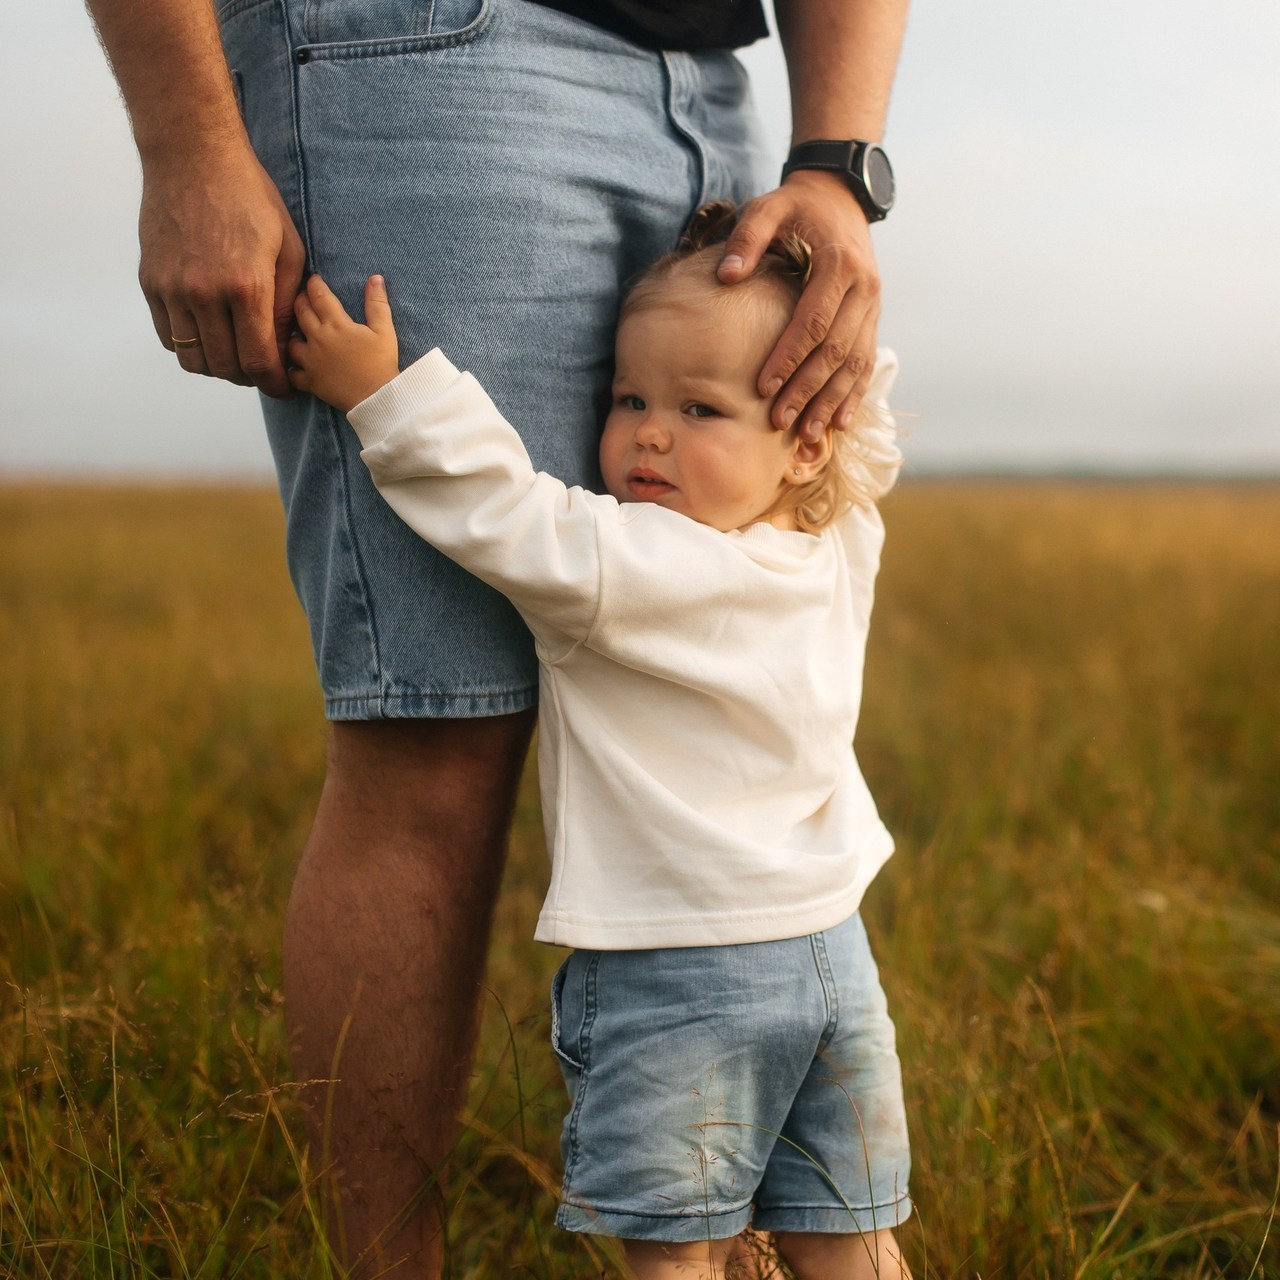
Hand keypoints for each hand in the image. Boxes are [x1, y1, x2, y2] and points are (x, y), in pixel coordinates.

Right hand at [140, 145, 305, 397]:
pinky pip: (169, 337)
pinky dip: (190, 346)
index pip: (258, 361)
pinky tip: (209, 334)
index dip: (275, 383)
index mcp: (246, 287)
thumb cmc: (250, 198)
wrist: (192, 157)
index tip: (284, 385)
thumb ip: (287, 304)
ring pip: (193, 359)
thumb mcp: (288, 249)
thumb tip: (286, 347)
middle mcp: (205, 294)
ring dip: (217, 366)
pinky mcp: (150, 282)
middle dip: (249, 378)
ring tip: (235, 354)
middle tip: (262, 370)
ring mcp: (172, 289)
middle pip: (225, 367)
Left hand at [288, 274, 400, 412]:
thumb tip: (375, 277)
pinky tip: (296, 365)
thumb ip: (377, 303)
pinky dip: (292, 368)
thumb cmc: (382, 363)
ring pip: (292, 341)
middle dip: (300, 300)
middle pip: (300, 312)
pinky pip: (292, 373)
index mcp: (336, 323)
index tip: (313, 279)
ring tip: (299, 331)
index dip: (314, 284)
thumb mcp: (385, 330)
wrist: (377, 398)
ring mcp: (311, 361)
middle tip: (302, 297)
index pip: (318, 295)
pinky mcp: (310, 382)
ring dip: (294, 333)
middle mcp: (318, 338)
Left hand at [717, 169, 880, 440]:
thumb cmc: (796, 205)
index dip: (789, 357)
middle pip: (836, 351)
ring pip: (855, 363)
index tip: (763, 388)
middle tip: (779, 422)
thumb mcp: (769, 206)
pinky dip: (853, 395)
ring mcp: (872, 305)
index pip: (813, 321)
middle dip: (807, 390)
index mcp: (840, 264)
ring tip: (808, 435)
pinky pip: (866, 362)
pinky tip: (839, 423)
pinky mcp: (872, 317)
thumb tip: (727, 276)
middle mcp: (864, 287)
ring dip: (832, 402)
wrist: (839, 195)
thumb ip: (748, 238)